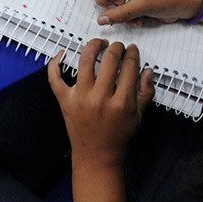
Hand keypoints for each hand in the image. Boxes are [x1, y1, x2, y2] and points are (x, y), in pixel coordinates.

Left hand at [48, 39, 153, 170]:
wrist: (96, 157)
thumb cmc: (119, 138)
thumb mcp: (139, 117)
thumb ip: (145, 93)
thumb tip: (147, 70)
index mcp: (121, 103)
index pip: (129, 68)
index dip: (132, 54)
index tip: (132, 50)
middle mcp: (100, 98)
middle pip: (109, 60)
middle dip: (116, 48)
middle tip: (118, 46)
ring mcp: (80, 98)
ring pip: (85, 62)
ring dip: (92, 47)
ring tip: (98, 44)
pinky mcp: (65, 101)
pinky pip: (55, 78)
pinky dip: (55, 64)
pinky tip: (62, 54)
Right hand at [88, 0, 200, 26]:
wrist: (189, 4)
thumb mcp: (147, 3)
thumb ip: (122, 12)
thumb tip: (102, 19)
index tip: (120, 2)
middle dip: (108, 1)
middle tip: (122, 9)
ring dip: (115, 11)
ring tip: (132, 17)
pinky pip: (113, 6)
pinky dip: (121, 15)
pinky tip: (135, 19)